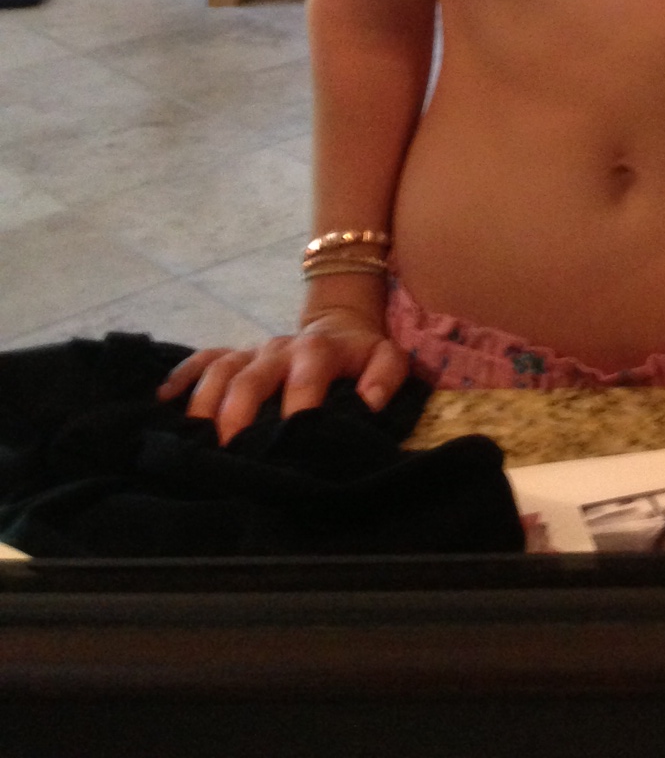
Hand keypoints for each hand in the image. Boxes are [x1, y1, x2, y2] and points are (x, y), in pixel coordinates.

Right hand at [157, 308, 411, 445]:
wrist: (336, 328)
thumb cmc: (358, 355)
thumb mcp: (385, 356)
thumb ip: (386, 376)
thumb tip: (370, 403)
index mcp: (318, 349)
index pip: (309, 372)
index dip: (301, 401)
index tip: (294, 435)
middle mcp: (278, 349)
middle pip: (250, 376)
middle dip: (238, 413)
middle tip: (230, 451)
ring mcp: (251, 351)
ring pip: (220, 370)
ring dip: (205, 403)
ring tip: (196, 440)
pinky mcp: (233, 355)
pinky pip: (202, 359)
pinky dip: (181, 376)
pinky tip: (163, 400)